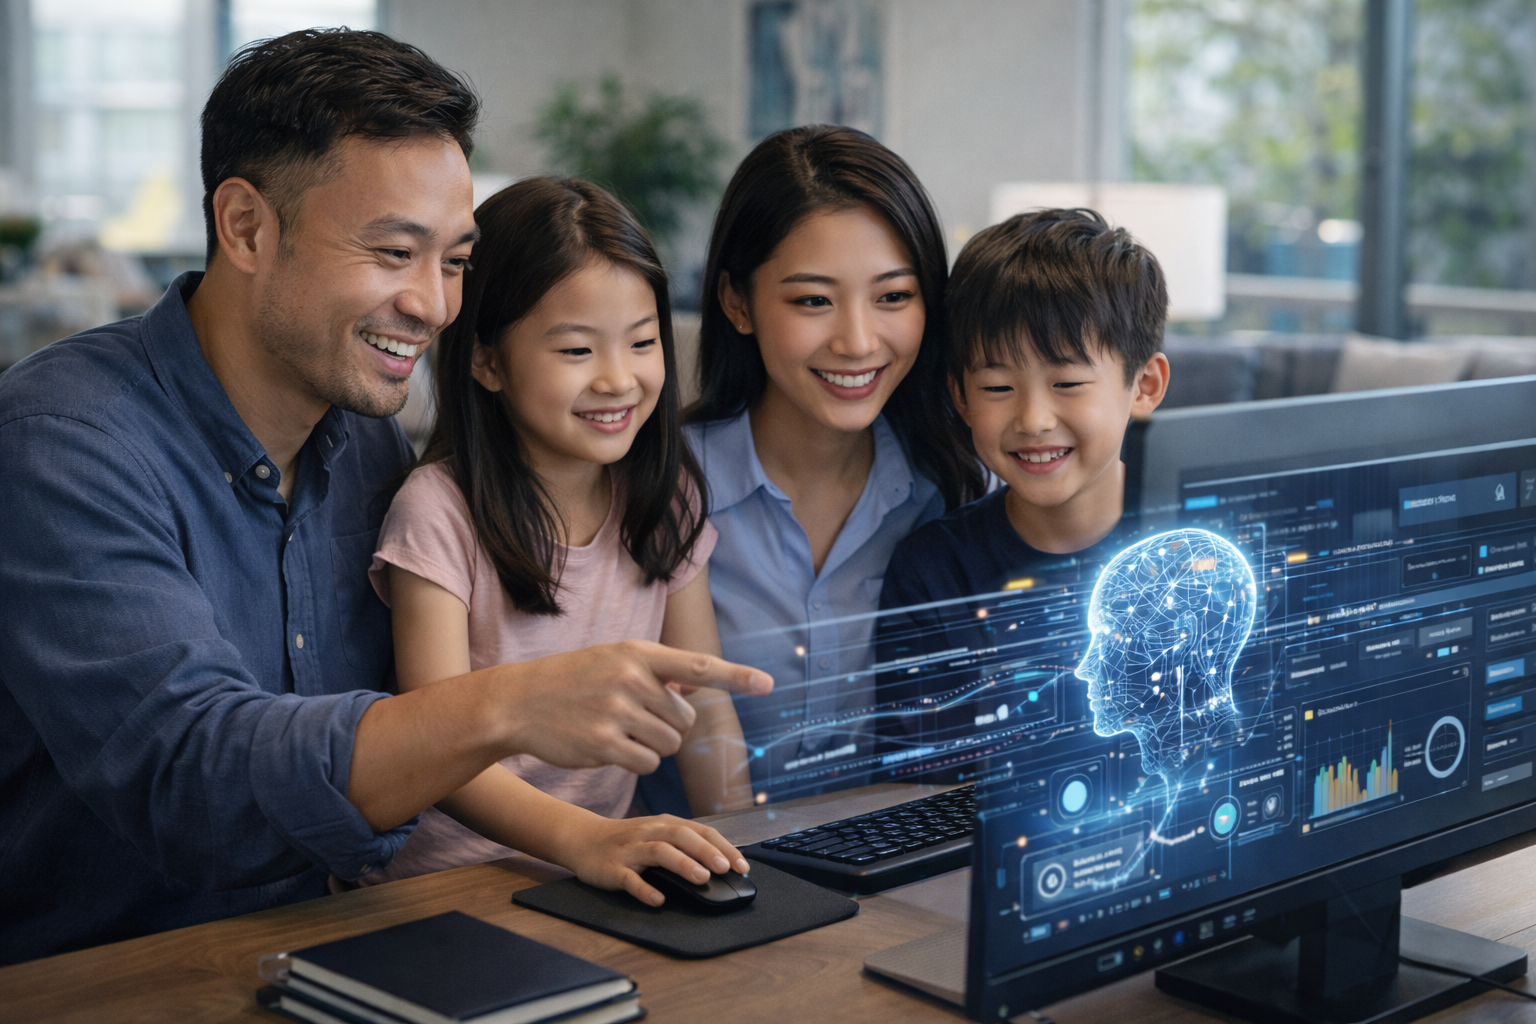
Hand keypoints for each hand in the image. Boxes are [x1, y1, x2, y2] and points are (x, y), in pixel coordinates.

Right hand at [494, 640, 772, 774]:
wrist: (517, 702)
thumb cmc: (571, 681)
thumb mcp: (612, 661)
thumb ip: (656, 672)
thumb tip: (697, 684)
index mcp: (638, 654)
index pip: (699, 666)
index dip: (737, 677)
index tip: (768, 684)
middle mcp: (631, 680)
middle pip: (685, 719)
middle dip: (669, 726)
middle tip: (637, 719)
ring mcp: (617, 712)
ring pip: (669, 744)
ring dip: (653, 746)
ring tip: (620, 730)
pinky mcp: (604, 744)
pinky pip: (647, 764)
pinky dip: (636, 762)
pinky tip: (610, 748)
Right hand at [558, 812, 751, 906]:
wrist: (583, 839)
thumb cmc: (628, 840)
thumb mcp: (657, 834)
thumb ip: (684, 845)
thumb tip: (720, 863)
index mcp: (665, 824)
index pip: (700, 831)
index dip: (723, 847)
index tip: (742, 865)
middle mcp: (650, 833)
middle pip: (682, 836)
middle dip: (706, 851)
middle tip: (725, 868)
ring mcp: (631, 850)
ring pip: (659, 852)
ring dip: (682, 864)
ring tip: (701, 878)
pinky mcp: (613, 868)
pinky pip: (629, 879)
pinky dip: (645, 889)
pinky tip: (658, 899)